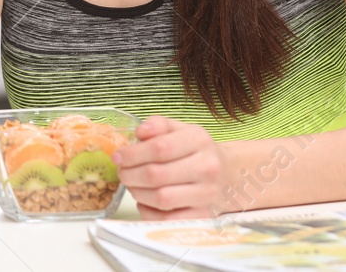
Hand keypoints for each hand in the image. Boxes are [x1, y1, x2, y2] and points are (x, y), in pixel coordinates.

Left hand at [112, 116, 228, 219]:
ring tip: (131, 185)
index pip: (159, 147)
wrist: (227, 175)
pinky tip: (144, 201)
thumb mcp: (180, 130)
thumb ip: (159, 125)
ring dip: (137, 192)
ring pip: (161, 198)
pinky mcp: (203, 215)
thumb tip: (139, 132)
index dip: (132, 154)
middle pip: (157, 175)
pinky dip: (149, 211)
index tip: (118, 156)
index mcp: (199, 140)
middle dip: (130, 174)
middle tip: (121, 172)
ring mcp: (206, 193)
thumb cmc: (196, 151)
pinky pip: (168, 219)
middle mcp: (207, 167)